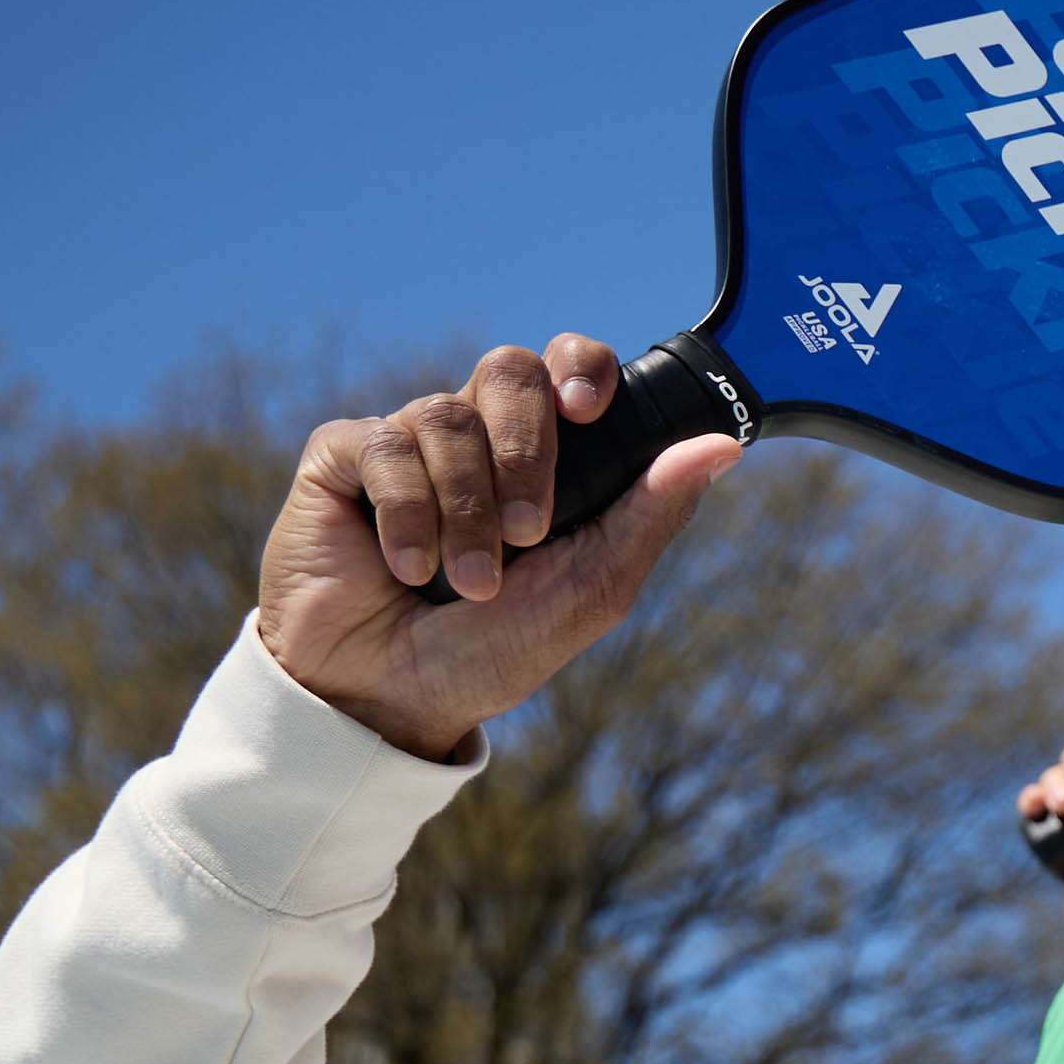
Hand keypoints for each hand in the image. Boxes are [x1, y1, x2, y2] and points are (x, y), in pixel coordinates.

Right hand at [258, 338, 735, 762]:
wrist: (390, 697)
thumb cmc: (492, 648)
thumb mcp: (590, 590)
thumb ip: (650, 514)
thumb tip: (721, 446)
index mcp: (543, 457)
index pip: (567, 368)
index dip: (580, 366)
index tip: (588, 406)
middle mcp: (476, 436)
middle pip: (510, 370)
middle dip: (527, 450)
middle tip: (530, 531)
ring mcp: (407, 442)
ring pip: (446, 415)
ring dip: (468, 510)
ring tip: (470, 581)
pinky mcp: (341, 458)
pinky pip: (382, 444)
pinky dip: (407, 515)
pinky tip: (407, 569)